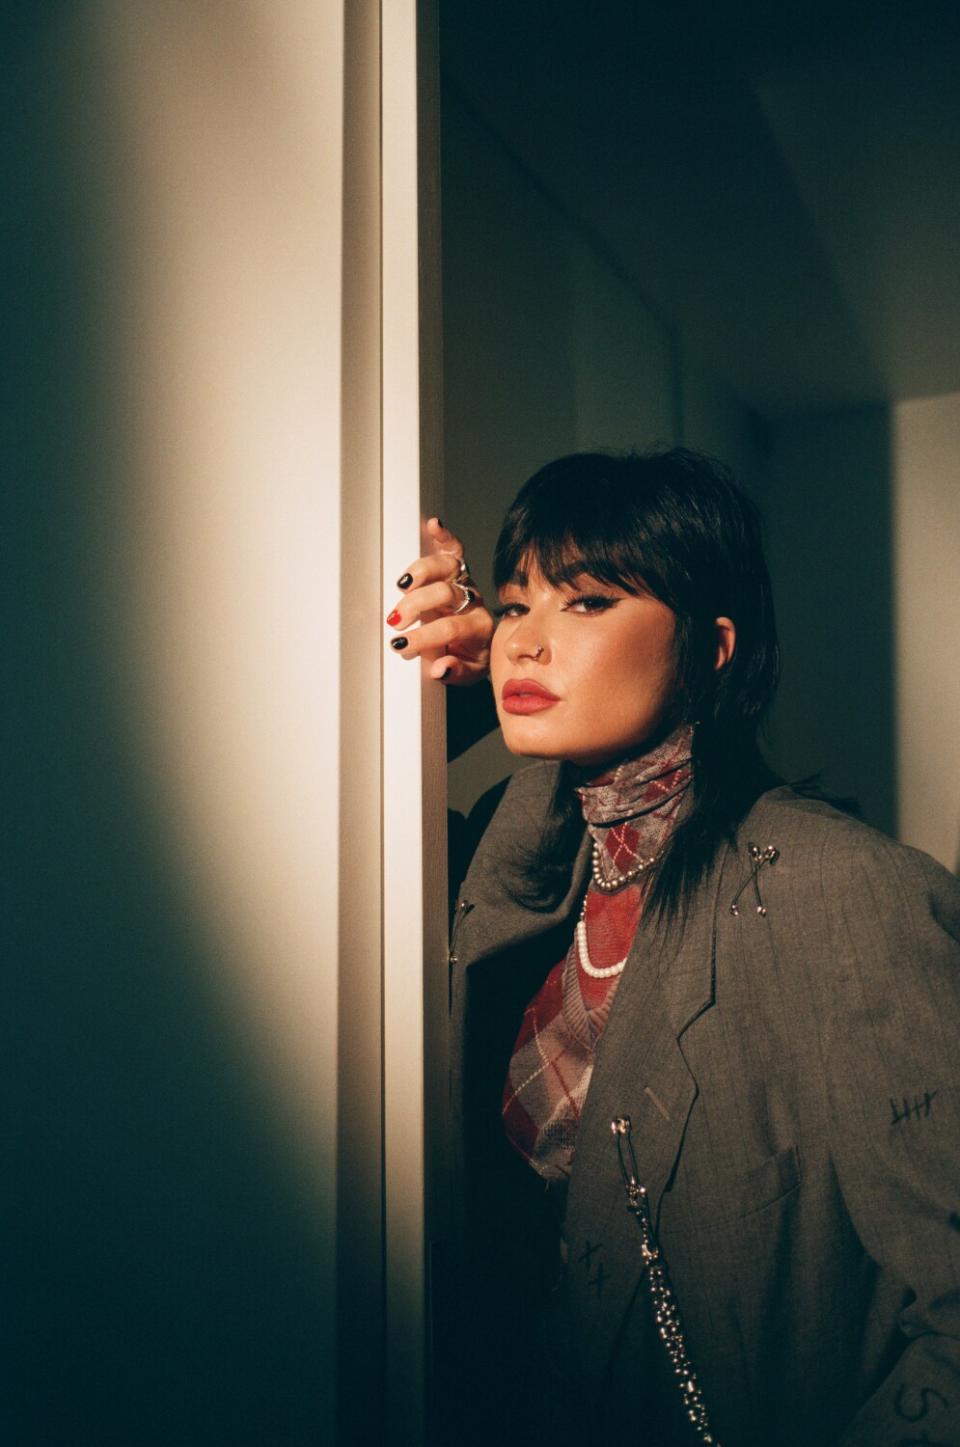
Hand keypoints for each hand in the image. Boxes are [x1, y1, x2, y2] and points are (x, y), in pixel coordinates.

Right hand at [386, 518, 493, 683]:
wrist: (484, 643)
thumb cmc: (470, 657)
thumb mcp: (467, 673)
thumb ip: (455, 672)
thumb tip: (439, 668)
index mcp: (477, 628)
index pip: (449, 628)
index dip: (423, 636)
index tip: (400, 644)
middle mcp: (473, 601)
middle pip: (446, 593)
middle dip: (417, 606)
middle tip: (395, 619)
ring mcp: (465, 582)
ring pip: (448, 567)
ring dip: (422, 572)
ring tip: (402, 584)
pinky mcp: (458, 569)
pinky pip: (454, 549)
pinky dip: (444, 536)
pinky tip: (434, 525)